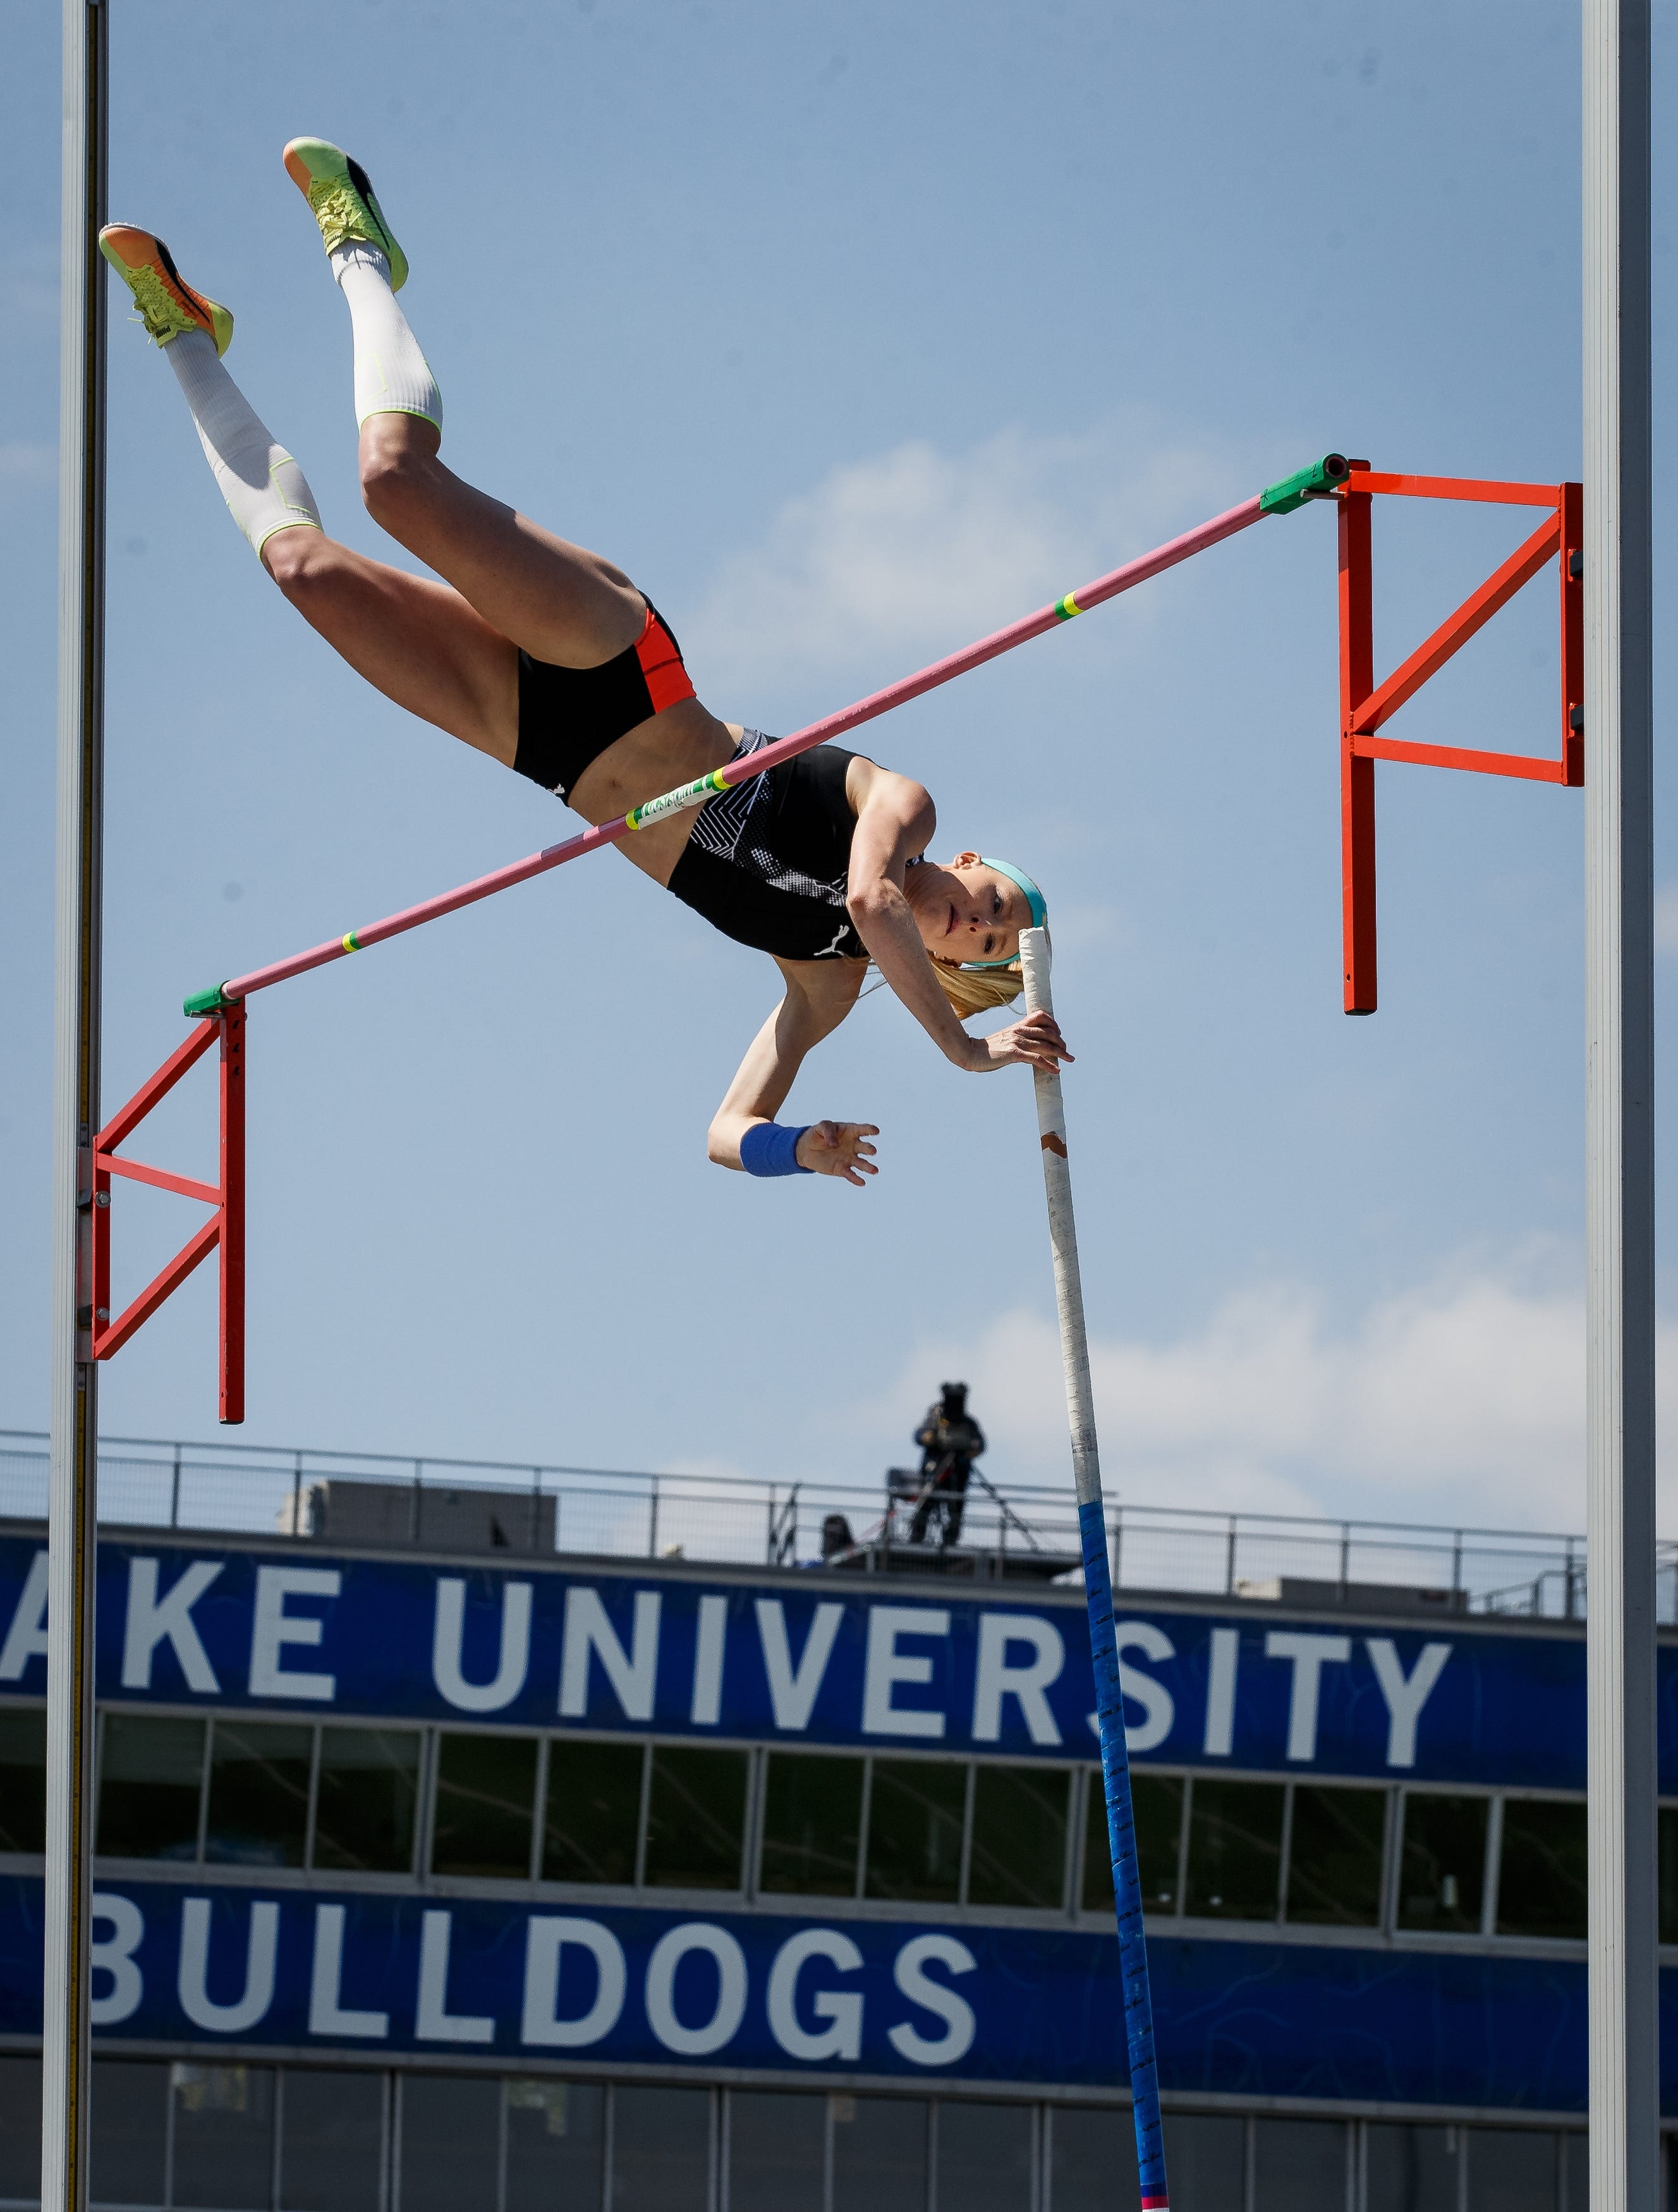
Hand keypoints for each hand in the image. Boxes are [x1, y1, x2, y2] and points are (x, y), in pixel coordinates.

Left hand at [795, 1121, 880, 1185]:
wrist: (807, 1149)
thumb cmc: (818, 1134)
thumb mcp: (822, 1126)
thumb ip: (828, 1132)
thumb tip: (834, 1144)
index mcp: (851, 1131)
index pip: (862, 1130)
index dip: (869, 1130)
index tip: (876, 1131)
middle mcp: (854, 1145)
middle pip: (864, 1147)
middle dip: (869, 1149)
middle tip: (872, 1151)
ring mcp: (849, 1158)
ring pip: (861, 1163)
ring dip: (868, 1167)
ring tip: (874, 1170)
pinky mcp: (842, 1169)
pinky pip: (850, 1174)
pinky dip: (856, 1179)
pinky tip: (862, 1182)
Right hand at [957, 1009, 1073, 1073]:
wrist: (971, 1052)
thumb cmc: (987, 1049)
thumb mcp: (1005, 1040)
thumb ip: (1018, 1041)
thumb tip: (1030, 1052)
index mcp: (1017, 1025)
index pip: (1040, 1016)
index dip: (1053, 1023)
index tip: (1059, 1033)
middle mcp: (1019, 1031)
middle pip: (1048, 1031)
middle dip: (1060, 1041)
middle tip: (1066, 1051)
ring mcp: (1017, 1041)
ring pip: (1046, 1045)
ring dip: (1060, 1052)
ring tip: (1068, 1059)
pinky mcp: (1014, 1053)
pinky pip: (1037, 1058)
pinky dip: (1049, 1065)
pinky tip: (1056, 1070)